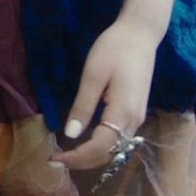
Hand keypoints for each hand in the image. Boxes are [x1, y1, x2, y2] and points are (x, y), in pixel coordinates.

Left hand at [50, 19, 160, 169]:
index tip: (55, 158)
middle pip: (109, 153)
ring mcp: (137, 117)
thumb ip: (83, 106)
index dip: (78, 157)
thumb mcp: (93, 75)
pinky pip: (119, 138)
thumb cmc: (114, 49)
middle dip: (82, 161)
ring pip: (115, 148)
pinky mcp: (135, 111)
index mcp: (123, 112)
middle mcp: (134, 120)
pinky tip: (84, 141)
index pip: (100, 147)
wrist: (140, 34)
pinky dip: (101, 146)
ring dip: (91, 156)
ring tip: (66, 154)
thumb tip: (71, 134)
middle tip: (54, 159)